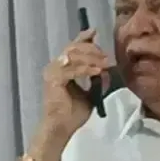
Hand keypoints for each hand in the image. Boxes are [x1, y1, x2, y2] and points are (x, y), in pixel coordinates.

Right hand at [35, 29, 110, 145]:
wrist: (62, 129)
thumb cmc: (73, 113)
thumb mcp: (90, 92)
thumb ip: (95, 78)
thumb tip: (105, 66)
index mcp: (62, 67)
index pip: (73, 47)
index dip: (83, 38)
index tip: (95, 32)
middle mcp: (55, 66)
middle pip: (74, 48)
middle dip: (93, 50)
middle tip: (107, 57)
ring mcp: (52, 72)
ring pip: (73, 56)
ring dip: (91, 58)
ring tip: (105, 64)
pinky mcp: (53, 80)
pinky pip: (71, 69)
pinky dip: (85, 69)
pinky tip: (96, 71)